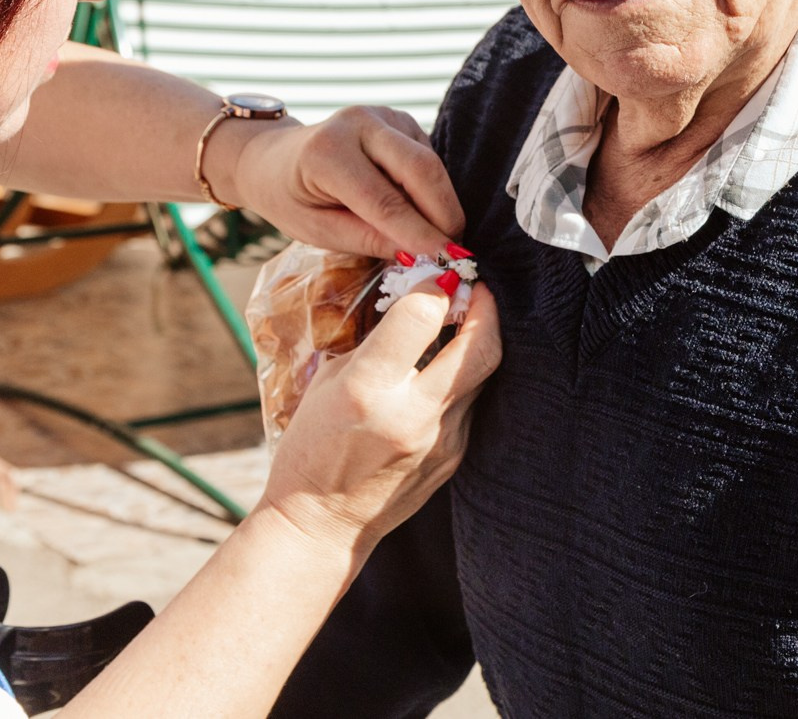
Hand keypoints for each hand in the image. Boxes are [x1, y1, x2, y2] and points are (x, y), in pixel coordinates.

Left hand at [218, 106, 465, 258]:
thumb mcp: (317, 231)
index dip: (419, 233)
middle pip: (421, 169)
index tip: (446, 262)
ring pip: (432, 163)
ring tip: (437, 239)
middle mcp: (358, 123)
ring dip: (442, 204)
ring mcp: (383, 115)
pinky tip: (420, 212)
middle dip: (444, 214)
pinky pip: (429, 158)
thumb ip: (368, 240)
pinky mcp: (400, 120)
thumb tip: (422, 255)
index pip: (384, 200)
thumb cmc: (290, 199)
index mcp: (326, 152)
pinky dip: (433, 190)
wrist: (274, 159)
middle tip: (454, 253)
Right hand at [258, 280, 501, 558]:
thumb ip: (372, 342)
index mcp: (368, 389)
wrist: (321, 523)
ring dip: (480, 338)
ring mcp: (441, 440)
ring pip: (484, 373)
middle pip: (481, 346)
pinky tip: (445, 368)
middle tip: (474, 288)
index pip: (422, 315)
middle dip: (486, 306)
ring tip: (464, 319)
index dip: (436, 285)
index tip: (437, 274)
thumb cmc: (311, 449)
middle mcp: (412, 413)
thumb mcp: (326, 382)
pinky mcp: (453, 457)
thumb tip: (412, 301)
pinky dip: (464, 376)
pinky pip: (470, 403)